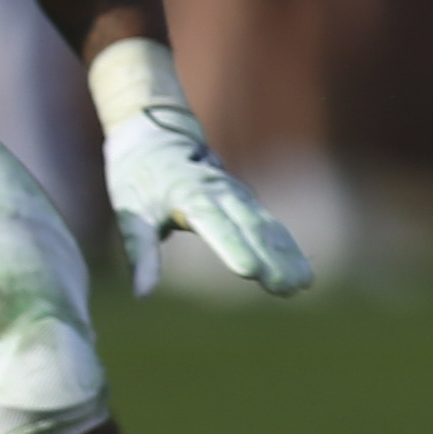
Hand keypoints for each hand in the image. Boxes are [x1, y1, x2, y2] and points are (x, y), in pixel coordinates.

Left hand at [90, 40, 309, 296]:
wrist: (155, 139)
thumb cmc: (137, 180)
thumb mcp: (131, 215)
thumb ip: (140, 254)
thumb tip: (141, 294)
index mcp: (187, 195)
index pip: (213, 224)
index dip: (232, 247)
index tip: (249, 271)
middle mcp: (219, 193)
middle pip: (248, 228)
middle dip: (269, 259)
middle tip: (286, 288)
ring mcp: (236, 195)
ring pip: (266, 227)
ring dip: (286, 256)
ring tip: (302, 285)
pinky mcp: (245, 201)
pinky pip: (270, 225)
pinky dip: (287, 247)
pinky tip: (302, 270)